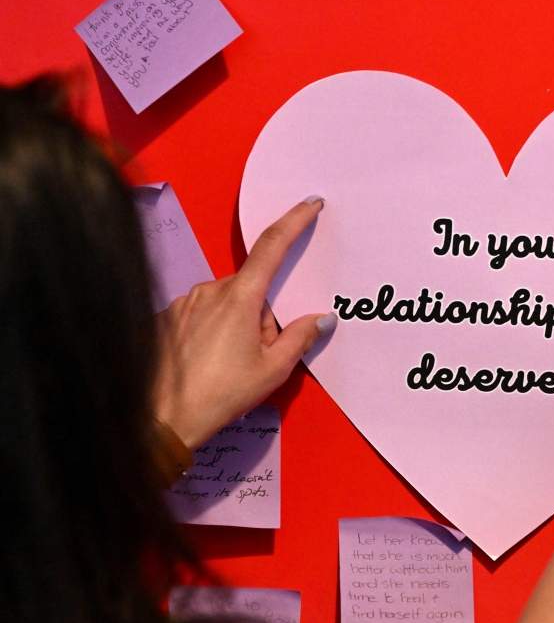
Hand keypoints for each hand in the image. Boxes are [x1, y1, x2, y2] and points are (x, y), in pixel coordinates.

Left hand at [153, 197, 337, 448]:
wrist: (162, 418)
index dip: (294, 221)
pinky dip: (213, 331)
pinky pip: (202, 313)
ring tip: (230, 364)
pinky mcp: (168, 316)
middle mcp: (210, 290)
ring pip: (226, 302)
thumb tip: (323, 318)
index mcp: (240, 297)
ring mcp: (185, 302)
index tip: (310, 204)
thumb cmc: (221, 394)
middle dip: (262, 315)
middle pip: (251, 288)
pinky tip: (207, 362)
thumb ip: (300, 337)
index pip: (272, 246)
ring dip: (237, 324)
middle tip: (259, 353)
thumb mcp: (273, 370)